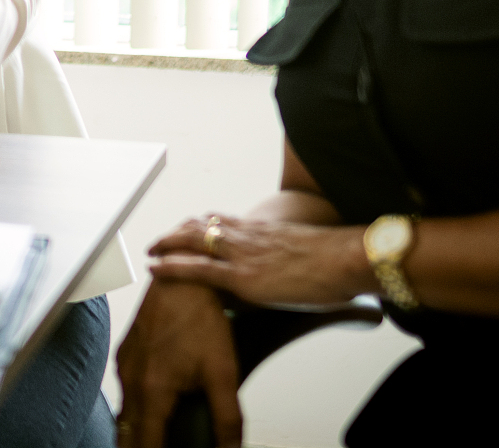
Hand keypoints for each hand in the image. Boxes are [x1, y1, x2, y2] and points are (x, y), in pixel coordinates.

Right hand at [116, 279, 241, 447]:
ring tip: (154, 441)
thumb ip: (227, 418)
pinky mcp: (125, 355)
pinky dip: (134, 410)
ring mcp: (125, 367)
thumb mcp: (223, 372)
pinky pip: (124, 393)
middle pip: (126, 434)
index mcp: (153, 390)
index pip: (144, 445)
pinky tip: (151, 409)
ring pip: (123, 414)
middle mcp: (132, 380)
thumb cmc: (199, 317)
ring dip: (136, 432)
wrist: (180, 278)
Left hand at [148, 214, 372, 307]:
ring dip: (166, 244)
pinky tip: (155, 268)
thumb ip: (289, 256)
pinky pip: (198, 268)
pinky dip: (171, 267)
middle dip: (175, 233)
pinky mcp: (242, 277)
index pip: (221, 221)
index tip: (184, 228)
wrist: (347, 259)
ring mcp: (242, 255)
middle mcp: (246, 236)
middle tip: (158, 241)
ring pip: (191, 240)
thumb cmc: (336, 260)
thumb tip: (289, 268)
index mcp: (262, 230)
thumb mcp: (306, 253)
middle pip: (199, 225)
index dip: (198, 225)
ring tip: (150, 252)